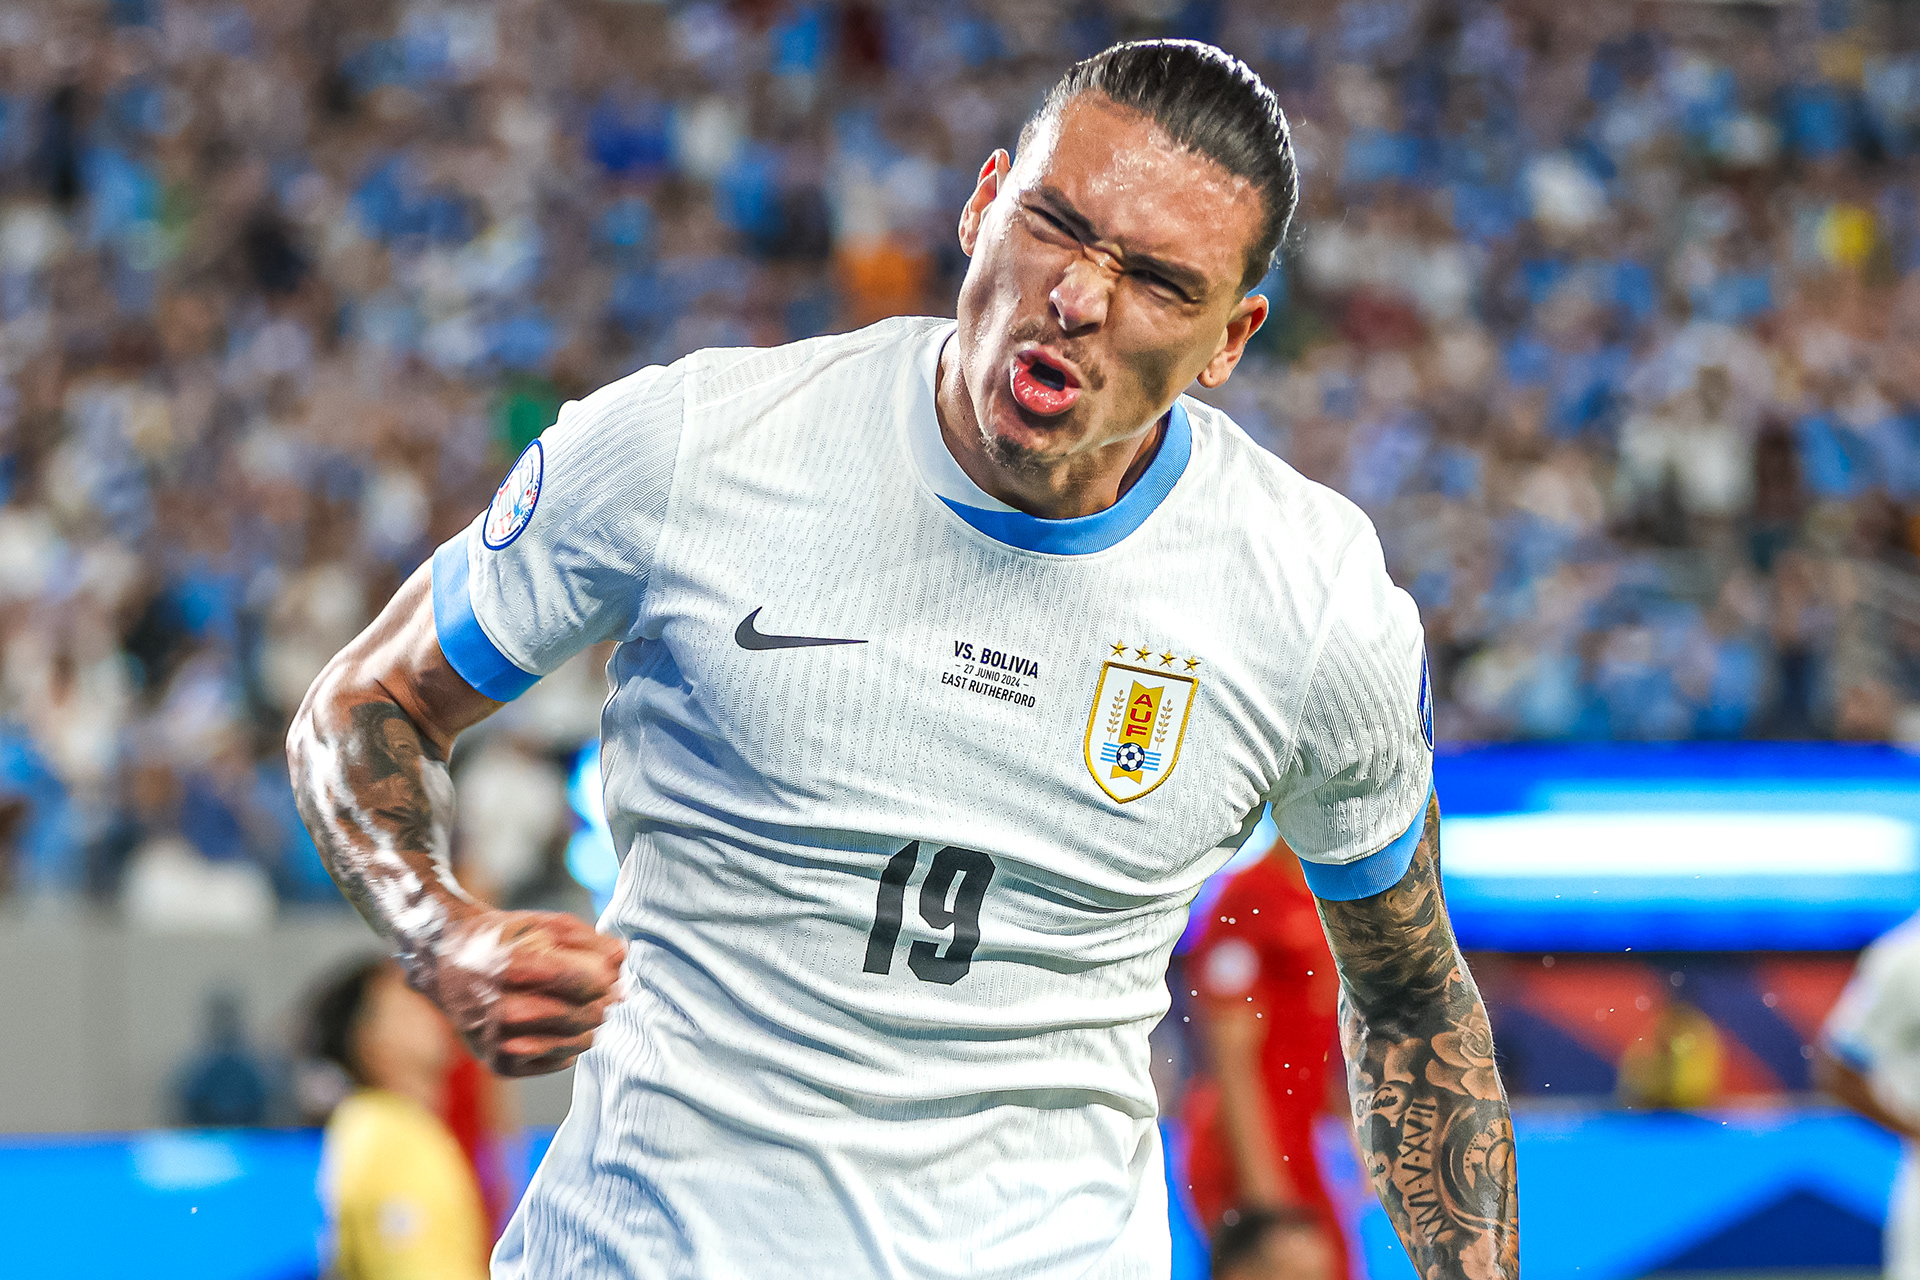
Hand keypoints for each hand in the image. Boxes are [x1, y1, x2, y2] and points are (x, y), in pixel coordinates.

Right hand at [415, 906, 626, 1076]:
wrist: (447, 963)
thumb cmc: (503, 939)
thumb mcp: (545, 924)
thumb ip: (590, 941)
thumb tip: (623, 957)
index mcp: (513, 969)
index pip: (587, 983)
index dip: (607, 976)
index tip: (606, 969)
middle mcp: (503, 1011)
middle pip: (589, 1015)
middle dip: (601, 999)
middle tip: (594, 985)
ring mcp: (501, 1042)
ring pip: (580, 1042)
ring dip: (588, 1022)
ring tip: (574, 1001)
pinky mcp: (501, 1065)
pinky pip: (561, 1061)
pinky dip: (566, 1041)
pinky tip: (551, 1020)